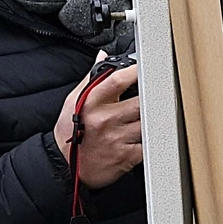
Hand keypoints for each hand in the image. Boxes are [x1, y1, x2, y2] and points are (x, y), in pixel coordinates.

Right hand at [57, 63, 143, 189]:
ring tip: (150, 116)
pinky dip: (150, 139)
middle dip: (151, 98)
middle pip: (140, 101)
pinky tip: (145, 136)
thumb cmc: (69, 132)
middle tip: (157, 95)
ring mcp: (117, 138)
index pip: (117, 80)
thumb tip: (103, 57)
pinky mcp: (126, 156)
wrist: (65, 166)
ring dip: (152, 119)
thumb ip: (90, 78)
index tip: (146, 67)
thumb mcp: (73, 101)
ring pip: (147, 122)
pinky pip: (148, 144)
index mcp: (92, 102)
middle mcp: (105, 119)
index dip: (135, 71)